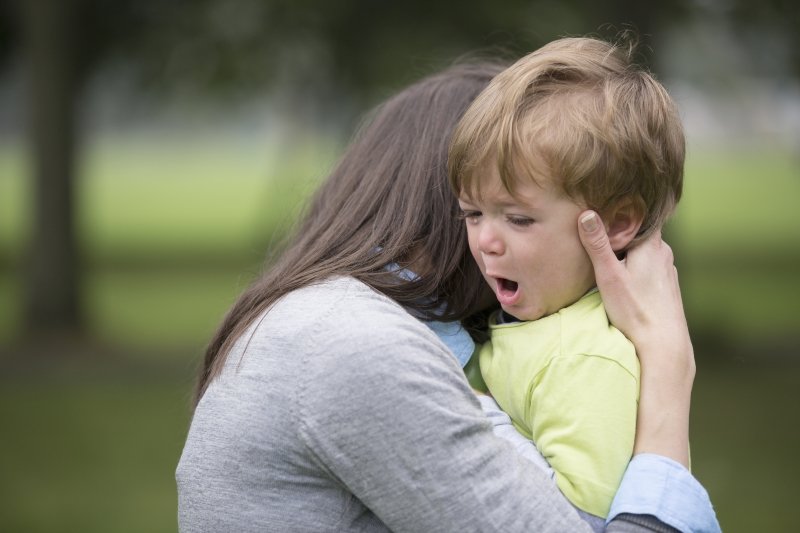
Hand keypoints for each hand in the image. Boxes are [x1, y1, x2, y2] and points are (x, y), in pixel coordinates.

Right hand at [577, 211, 693, 466]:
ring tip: (609, 252)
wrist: (663, 344)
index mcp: (652, 244)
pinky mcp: (667, 287)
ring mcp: (667, 271)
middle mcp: (664, 253)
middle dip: (622, 230)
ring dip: (629, 250)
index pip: (641, 212)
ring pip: (645, 251)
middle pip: (641, 232)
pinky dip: (636, 266)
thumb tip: (587, 213)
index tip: (607, 204)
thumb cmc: (635, 310)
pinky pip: (649, 267)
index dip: (624, 207)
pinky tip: (625, 277)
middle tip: (600, 228)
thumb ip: (597, 244)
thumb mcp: (609, 275)